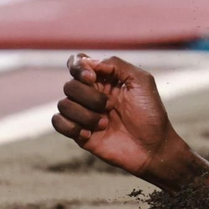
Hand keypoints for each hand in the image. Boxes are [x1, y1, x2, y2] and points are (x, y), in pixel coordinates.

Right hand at [52, 55, 187, 183]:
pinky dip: (71, 127)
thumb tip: (90, 62)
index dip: (78, 66)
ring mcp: (83, 113)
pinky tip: (89, 134)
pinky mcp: (77, 132)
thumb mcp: (141, 81)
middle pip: (69, 85)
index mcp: (105, 79)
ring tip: (105, 123)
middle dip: (90, 96)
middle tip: (111, 105)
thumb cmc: (150, 113)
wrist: (151, 146)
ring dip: (85, 114)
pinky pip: (57, 122)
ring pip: (63, 104)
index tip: (91, 77)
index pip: (78, 62)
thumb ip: (117, 65)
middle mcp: (91, 94)